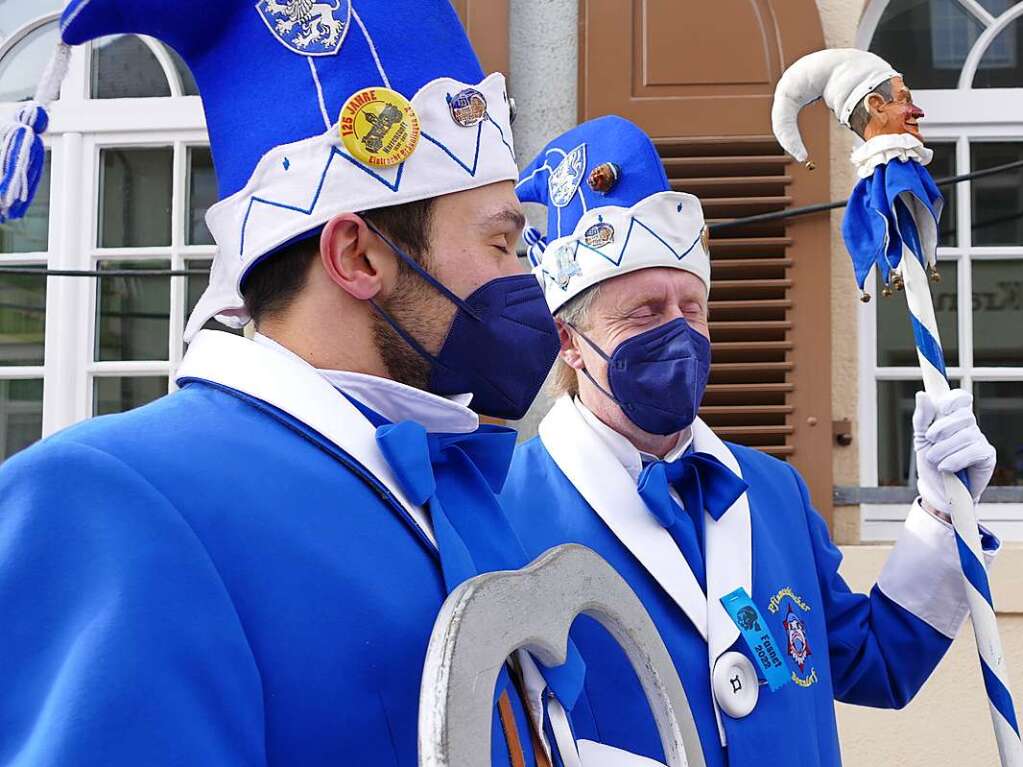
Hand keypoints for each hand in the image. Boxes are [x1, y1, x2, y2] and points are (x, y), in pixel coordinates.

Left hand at [913, 389, 995, 513]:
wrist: (936, 490)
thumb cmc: (931, 462)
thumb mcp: (921, 439)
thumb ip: (923, 418)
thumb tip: (922, 395)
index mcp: (953, 419)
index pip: (962, 399)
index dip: (955, 399)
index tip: (944, 407)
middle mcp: (969, 427)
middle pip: (963, 416)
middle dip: (942, 428)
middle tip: (930, 440)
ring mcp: (979, 440)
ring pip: (966, 435)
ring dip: (945, 448)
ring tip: (935, 460)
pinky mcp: (987, 456)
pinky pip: (974, 451)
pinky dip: (956, 459)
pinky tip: (946, 467)